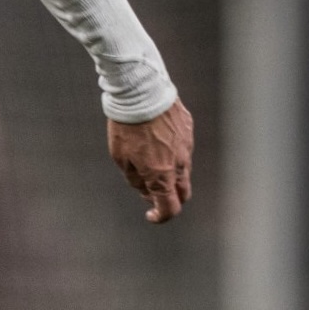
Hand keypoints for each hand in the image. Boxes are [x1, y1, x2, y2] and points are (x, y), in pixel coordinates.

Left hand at [108, 98, 193, 222]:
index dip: (161, 216)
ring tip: (150, 161)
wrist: (141, 93)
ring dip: (171, 175)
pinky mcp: (188, 131)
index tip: (151, 215)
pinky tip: (157, 141)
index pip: (170, 207)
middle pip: (182, 192)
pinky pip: (183, 149)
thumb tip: (145, 192)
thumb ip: (135, 179)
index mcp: (161, 174)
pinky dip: (173, 153)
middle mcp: (179, 163)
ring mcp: (187, 147)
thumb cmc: (126, 125)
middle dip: (170, 198)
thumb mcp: (120, 157)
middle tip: (152, 193)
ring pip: (184, 171)